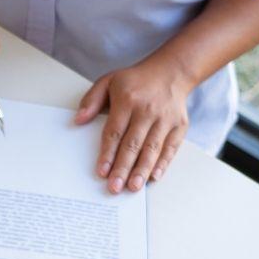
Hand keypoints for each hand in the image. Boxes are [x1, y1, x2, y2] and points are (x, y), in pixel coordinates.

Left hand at [75, 59, 192, 192]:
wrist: (171, 71)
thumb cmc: (135, 81)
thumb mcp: (108, 81)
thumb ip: (92, 100)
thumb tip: (78, 120)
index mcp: (128, 100)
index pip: (115, 131)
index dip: (108, 153)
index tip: (102, 172)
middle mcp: (148, 110)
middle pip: (133, 144)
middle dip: (123, 167)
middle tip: (115, 187)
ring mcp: (165, 119)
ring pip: (152, 148)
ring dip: (142, 170)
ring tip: (133, 187)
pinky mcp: (179, 125)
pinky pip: (171, 147)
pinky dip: (163, 163)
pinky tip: (154, 177)